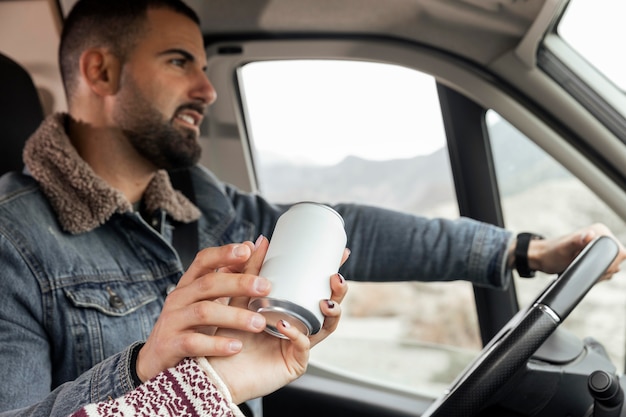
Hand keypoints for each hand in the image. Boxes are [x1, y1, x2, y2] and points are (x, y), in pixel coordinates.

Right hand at [136, 241, 271, 381]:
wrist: (156, 361)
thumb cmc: (189, 326)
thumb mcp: (205, 299)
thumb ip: (227, 275)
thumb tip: (250, 246)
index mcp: (189, 284)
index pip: (204, 260)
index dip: (224, 253)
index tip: (247, 250)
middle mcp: (179, 298)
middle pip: (208, 283)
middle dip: (239, 283)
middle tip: (265, 287)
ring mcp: (173, 320)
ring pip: (204, 312)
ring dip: (235, 316)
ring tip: (259, 323)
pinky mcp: (170, 345)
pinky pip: (194, 342)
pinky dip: (216, 344)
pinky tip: (236, 347)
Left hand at [209, 236, 348, 403]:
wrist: (214, 367)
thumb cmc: (229, 333)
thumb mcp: (240, 296)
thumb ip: (250, 271)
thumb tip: (260, 241)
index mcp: (293, 310)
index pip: (319, 289)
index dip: (334, 273)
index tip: (343, 254)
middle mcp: (301, 326)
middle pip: (330, 308)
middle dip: (339, 292)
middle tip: (336, 278)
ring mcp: (300, 345)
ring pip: (326, 327)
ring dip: (331, 312)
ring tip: (324, 301)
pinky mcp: (294, 363)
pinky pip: (302, 346)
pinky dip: (297, 333)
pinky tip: (286, 323)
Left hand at [527, 223, 625, 279]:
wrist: (541, 259)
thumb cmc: (550, 254)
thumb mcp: (564, 249)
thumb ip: (576, 241)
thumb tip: (590, 234)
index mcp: (598, 231)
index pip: (619, 251)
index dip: (610, 264)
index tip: (593, 267)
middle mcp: (601, 237)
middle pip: (617, 260)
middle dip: (603, 269)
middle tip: (583, 268)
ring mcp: (599, 247)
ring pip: (612, 266)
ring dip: (600, 272)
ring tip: (580, 269)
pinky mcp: (596, 255)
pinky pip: (605, 269)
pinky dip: (597, 274)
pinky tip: (583, 272)